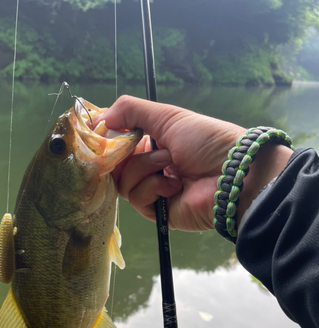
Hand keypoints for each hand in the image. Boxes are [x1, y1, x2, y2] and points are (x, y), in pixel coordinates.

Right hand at [99, 96, 292, 231]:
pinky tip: (174, 185)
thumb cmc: (205, 141)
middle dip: (123, 153)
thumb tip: (99, 117)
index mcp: (155, 144)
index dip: (109, 138)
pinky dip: (153, 187)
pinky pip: (137, 199)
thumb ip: (131, 110)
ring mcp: (154, 191)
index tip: (101, 130)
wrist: (232, 174)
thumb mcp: (168, 116)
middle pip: (115, 165)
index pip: (119, 143)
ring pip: (123, 182)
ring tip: (169, 162)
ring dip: (144, 167)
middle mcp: (152, 167)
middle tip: (136, 145)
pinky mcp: (158, 212)